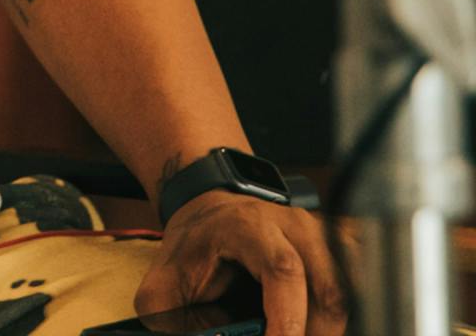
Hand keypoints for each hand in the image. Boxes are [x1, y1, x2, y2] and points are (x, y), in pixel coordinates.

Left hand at [136, 192, 345, 335]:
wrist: (213, 208)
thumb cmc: (196, 247)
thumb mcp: (166, 279)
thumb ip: (168, 318)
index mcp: (251, 226)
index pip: (283, 271)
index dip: (290, 323)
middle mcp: (296, 227)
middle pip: (329, 291)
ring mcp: (326, 235)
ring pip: (355, 295)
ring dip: (335, 331)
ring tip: (301, 335)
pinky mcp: (345, 250)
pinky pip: (365, 289)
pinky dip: (355, 319)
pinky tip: (325, 329)